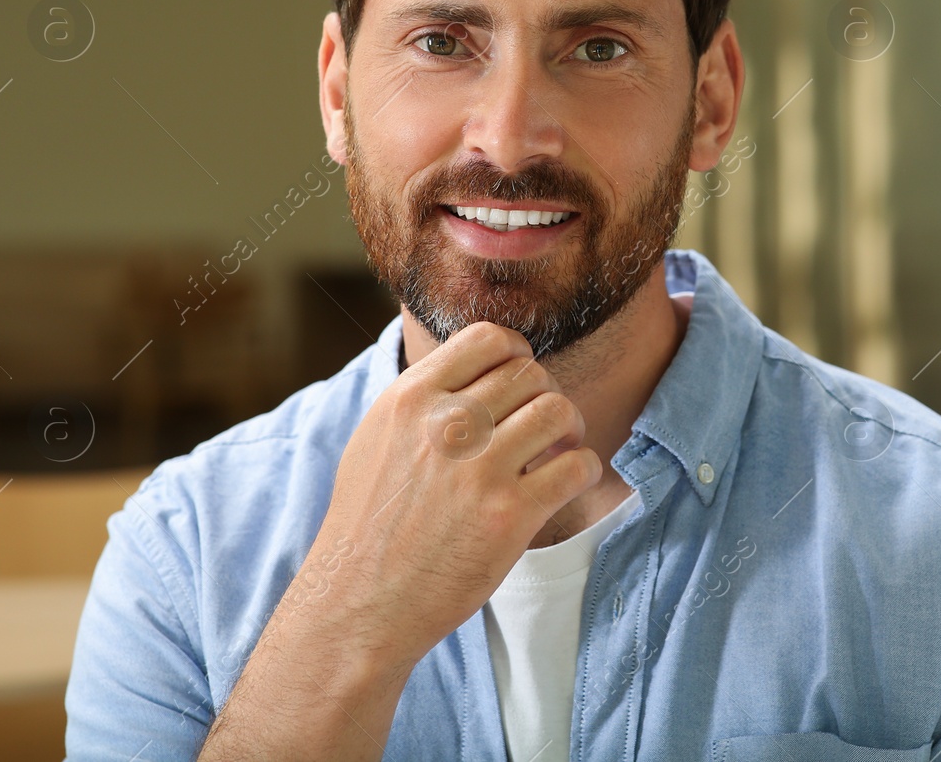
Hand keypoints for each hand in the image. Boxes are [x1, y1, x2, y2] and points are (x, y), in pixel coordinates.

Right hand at [311, 321, 602, 665]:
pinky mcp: (510, 515)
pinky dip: (582, 470)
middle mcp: (446, 425)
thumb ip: (423, 399)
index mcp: (410, 399)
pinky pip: (577, 466)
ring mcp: (480, 470)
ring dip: (569, 428)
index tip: (518, 383)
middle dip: (544, 394)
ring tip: (556, 451)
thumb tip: (475, 369)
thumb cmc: (368, 525)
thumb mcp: (377, 438)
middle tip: (540, 427)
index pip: (488, 338)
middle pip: (530, 373)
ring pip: (559, 410)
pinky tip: (563, 484)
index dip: (516, 354)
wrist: (359, 603)